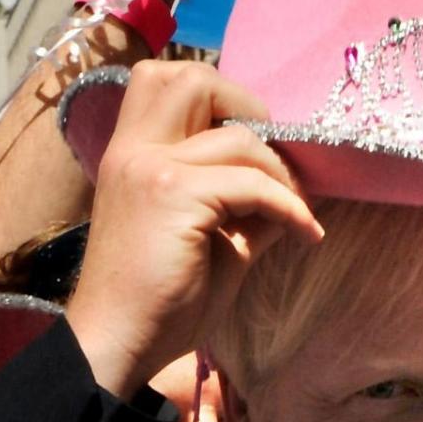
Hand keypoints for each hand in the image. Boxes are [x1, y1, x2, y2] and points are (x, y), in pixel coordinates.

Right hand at [66, 62, 323, 399]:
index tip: (258, 149)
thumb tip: (293, 188)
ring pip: (237, 138)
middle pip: (192, 78)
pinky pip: (250, 184)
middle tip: (275, 160)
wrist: (119, 343)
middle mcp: (134, 149)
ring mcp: (149, 167)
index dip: (223, 100)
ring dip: (280, 175)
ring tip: (297, 214)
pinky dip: (288, 207)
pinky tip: (303, 234)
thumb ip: (243, 205)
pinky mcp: (173, 195)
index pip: (170, 81)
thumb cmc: (159, 301)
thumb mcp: (211, 241)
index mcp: (131, 153)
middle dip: (247, 106)